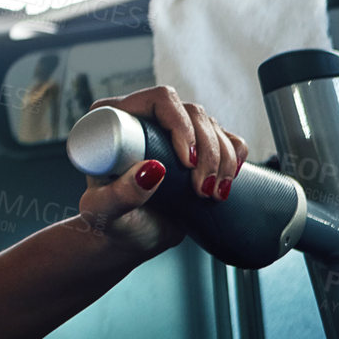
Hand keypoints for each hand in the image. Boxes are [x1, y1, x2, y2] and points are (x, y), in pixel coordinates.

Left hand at [77, 86, 248, 257]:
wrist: (129, 238)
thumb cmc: (107, 221)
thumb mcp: (102, 211)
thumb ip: (119, 195)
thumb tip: (153, 169)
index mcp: (114, 120)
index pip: (158, 101)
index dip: (180, 125)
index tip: (187, 163)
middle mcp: (145, 119)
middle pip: (191, 112)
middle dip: (207, 150)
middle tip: (202, 189)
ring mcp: (172, 133)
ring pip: (211, 126)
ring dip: (222, 160)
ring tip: (211, 195)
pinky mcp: (195, 150)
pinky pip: (227, 139)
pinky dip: (235, 158)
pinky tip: (227, 181)